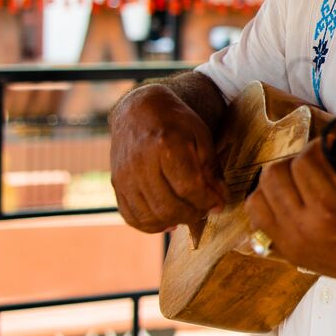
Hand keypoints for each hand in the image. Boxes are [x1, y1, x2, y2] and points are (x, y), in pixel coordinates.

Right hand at [109, 84, 225, 232]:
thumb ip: (211, 169)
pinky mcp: (116, 185)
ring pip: (149, 216)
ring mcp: (125, 176)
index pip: (189, 187)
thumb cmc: (175, 122)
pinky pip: (131, 216)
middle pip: (168, 206)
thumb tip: (219, 201)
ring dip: (174, 222)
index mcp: (165, 145)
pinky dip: (151, 225)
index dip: (207, 201)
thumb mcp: (201, 136)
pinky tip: (167, 220)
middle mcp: (141, 163)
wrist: (139, 110)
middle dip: (193, 215)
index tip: (219, 204)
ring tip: (189, 214)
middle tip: (205, 210)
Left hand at [245, 138, 335, 300]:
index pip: (305, 161)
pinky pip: (258, 218)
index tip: (335, 144)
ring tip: (302, 180)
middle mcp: (303, 230)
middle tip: (318, 162)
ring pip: (259, 195)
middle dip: (296, 161)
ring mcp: (291, 244)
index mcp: (330, 213)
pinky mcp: (287, 253)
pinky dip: (269, 203)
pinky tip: (291, 200)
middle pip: (274, 175)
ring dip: (279, 181)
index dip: (320, 145)